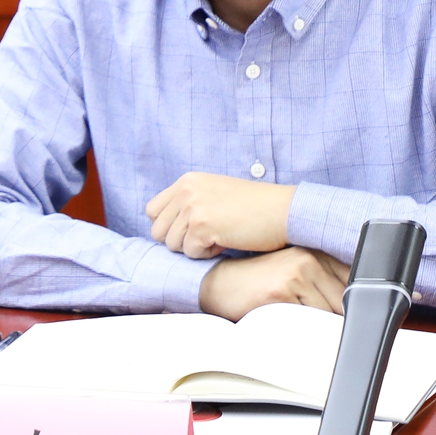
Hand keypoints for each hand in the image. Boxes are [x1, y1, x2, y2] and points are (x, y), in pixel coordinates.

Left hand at [146, 172, 295, 257]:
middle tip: (209, 235)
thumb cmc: (254, 207)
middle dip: (181, 241)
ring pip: (173, 245)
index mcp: (187, 180)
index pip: (152, 211)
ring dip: (196, 248)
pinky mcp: (201, 226)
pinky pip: (191, 254)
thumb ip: (188, 204)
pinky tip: (227, 240)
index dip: (170, 226)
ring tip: (221, 235)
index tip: (192, 230)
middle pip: (158, 232)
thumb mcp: (214, 193)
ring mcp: (192, 207)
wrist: (282, 210)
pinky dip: (209, 254)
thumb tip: (162, 231)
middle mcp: (186, 190)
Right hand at [198, 247, 350, 320]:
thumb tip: (352, 307)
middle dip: (339, 318)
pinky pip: (308, 321)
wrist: (221, 284)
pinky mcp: (281, 292)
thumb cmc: (259, 282)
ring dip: (322, 327)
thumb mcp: (294, 272)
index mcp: (315, 252)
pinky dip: (305, 331)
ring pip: (328, 312)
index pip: (353, 277)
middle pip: (344, 299)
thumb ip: (323, 282)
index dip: (354, 301)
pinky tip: (291, 326)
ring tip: (303, 326)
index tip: (349, 314)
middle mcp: (308, 258)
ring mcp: (295, 274)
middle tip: (326, 328)